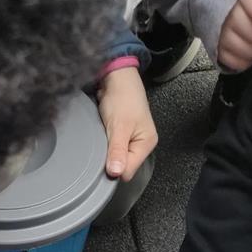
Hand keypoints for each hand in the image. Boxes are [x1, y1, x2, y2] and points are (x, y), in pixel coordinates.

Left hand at [98, 66, 158, 180]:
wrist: (116, 79)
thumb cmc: (123, 97)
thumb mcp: (119, 126)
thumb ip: (118, 151)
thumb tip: (116, 173)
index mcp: (146, 144)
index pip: (128, 171)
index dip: (115, 168)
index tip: (105, 157)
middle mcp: (141, 145)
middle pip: (122, 167)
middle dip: (111, 160)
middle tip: (105, 142)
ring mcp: (131, 142)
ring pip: (116, 160)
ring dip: (107, 152)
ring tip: (106, 136)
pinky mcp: (122, 138)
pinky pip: (112, 151)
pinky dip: (106, 146)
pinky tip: (104, 136)